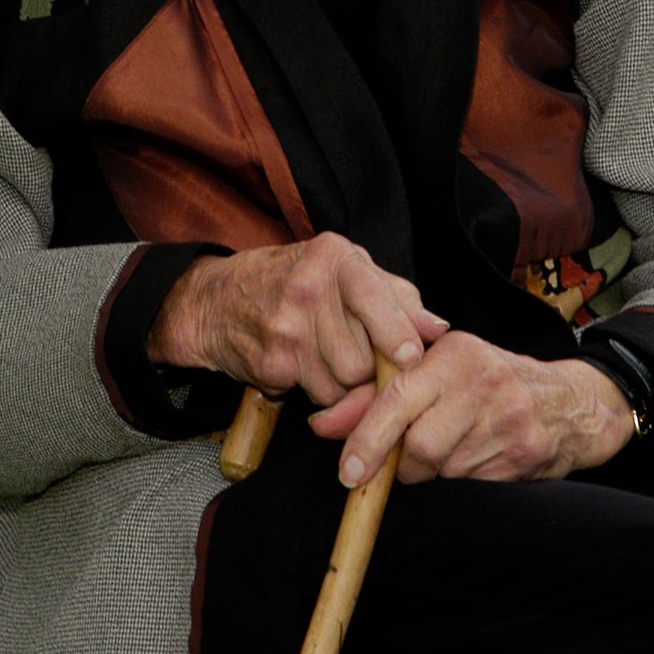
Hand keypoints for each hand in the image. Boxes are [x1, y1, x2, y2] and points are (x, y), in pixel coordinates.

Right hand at [145, 234, 447, 406]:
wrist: (216, 301)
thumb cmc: (292, 281)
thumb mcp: (344, 270)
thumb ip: (396, 297)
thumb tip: (438, 329)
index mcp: (335, 257)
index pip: (374, 296)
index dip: (396, 332)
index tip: (410, 356)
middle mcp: (310, 287)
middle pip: (364, 355)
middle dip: (369, 368)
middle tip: (359, 357)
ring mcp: (287, 327)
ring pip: (343, 382)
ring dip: (345, 384)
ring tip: (328, 359)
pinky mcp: (271, 362)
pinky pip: (317, 396)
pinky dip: (319, 392)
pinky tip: (304, 367)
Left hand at [308, 331, 634, 487]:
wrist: (570, 404)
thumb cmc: (489, 383)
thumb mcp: (437, 372)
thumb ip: (376, 395)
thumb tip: (321, 424)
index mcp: (453, 354)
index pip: (397, 396)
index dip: (366, 436)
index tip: (348, 470)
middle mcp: (480, 382)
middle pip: (418, 445)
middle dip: (403, 463)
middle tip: (405, 461)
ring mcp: (506, 419)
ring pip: (442, 469)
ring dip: (434, 472)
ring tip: (452, 448)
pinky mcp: (524, 454)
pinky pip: (470, 483)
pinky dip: (463, 479)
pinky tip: (477, 457)